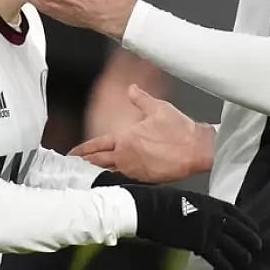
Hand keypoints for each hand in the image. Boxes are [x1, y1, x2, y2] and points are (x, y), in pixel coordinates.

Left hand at [71, 85, 213, 182]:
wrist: (197, 150)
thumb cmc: (180, 131)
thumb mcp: (157, 108)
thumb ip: (140, 99)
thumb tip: (132, 90)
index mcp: (126, 139)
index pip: (98, 145)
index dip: (83, 149)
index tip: (73, 153)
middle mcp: (127, 157)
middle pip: (100, 162)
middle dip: (86, 164)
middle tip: (74, 167)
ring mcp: (136, 170)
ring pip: (111, 172)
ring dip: (100, 172)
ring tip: (89, 174)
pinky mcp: (146, 180)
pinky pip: (126, 179)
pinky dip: (117, 178)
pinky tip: (114, 178)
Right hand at [119, 184, 260, 269]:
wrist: (152, 209)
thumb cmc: (164, 201)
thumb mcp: (189, 199)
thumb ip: (202, 209)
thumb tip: (206, 219)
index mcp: (212, 203)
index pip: (238, 213)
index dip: (249, 223)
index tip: (256, 230)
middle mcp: (216, 216)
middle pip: (241, 231)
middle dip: (252, 240)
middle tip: (258, 247)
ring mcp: (210, 230)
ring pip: (234, 246)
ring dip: (242, 256)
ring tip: (245, 262)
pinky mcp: (201, 244)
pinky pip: (219, 259)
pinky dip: (225, 266)